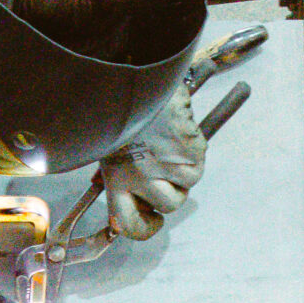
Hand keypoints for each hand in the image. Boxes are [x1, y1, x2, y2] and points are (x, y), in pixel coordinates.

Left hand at [101, 81, 205, 239]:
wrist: (134, 74)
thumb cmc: (114, 107)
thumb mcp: (105, 144)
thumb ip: (114, 171)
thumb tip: (113, 187)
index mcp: (116, 179)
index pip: (130, 225)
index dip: (144, 228)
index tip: (151, 220)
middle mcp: (142, 179)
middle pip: (169, 207)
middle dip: (171, 192)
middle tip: (164, 172)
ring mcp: (168, 164)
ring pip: (188, 184)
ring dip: (183, 167)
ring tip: (169, 143)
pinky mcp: (191, 150)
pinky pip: (198, 160)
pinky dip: (193, 148)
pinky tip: (178, 130)